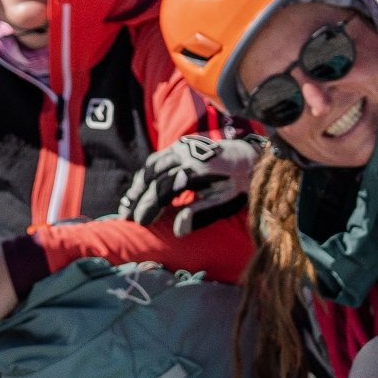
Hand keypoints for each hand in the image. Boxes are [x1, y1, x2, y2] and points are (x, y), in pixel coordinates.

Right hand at [112, 132, 259, 224]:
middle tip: (126, 217)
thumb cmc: (240, 183)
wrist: (251, 156)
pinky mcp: (181, 145)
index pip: (164, 187)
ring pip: (151, 166)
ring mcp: (183, 146)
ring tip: (128, 206)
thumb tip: (177, 231)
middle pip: (152, 175)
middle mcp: (187, 153)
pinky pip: (157, 160)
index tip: (140, 222)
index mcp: (198, 168)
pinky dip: (146, 176)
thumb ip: (200, 214)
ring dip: (138, 186)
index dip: (149, 206)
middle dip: (137, 197)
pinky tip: (141, 190)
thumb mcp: (225, 201)